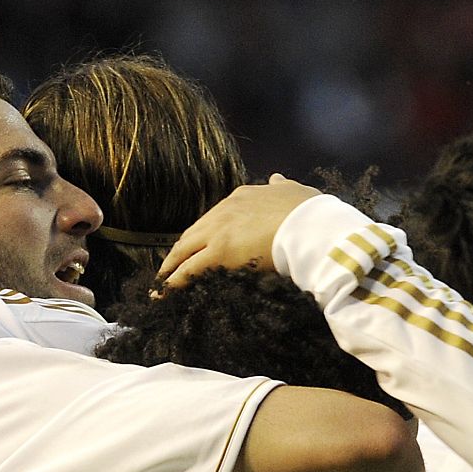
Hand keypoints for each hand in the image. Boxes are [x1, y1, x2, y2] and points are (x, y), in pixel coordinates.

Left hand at [158, 174, 320, 287]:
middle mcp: (224, 210)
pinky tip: (164, 292)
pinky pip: (188, 269)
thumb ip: (282, 187)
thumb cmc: (308, 212)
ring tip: (162, 280)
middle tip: (172, 265)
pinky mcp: (217, 253)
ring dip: (171, 265)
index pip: (215, 218)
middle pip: (194, 232)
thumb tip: (276, 179)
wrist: (310, 225)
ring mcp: (218, 231)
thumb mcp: (294, 191)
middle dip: (181, 250)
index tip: (200, 243)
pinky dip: (173, 281)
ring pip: (184, 249)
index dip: (205, 232)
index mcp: (242, 197)